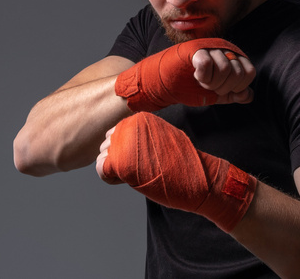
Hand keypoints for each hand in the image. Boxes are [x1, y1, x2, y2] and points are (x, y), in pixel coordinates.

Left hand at [96, 112, 255, 231]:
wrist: (198, 178)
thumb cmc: (184, 163)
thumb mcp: (162, 139)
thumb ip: (143, 137)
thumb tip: (123, 144)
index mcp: (140, 118)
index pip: (116, 133)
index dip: (125, 151)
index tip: (142, 160)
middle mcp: (130, 125)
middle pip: (107, 144)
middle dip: (117, 159)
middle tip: (138, 169)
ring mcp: (124, 142)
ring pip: (102, 156)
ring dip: (114, 169)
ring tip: (136, 175)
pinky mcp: (121, 161)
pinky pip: (101, 169)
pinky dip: (111, 179)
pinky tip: (128, 181)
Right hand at [191, 48, 254, 103]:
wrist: (168, 85)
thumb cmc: (192, 86)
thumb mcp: (218, 93)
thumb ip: (235, 94)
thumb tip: (247, 95)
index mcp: (233, 57)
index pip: (250, 72)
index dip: (238, 87)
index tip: (222, 89)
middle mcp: (224, 48)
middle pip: (237, 72)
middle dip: (223, 87)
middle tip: (209, 86)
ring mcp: (210, 46)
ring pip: (224, 68)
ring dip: (211, 83)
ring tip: (202, 81)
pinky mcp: (195, 49)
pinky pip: (207, 64)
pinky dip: (202, 76)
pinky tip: (195, 75)